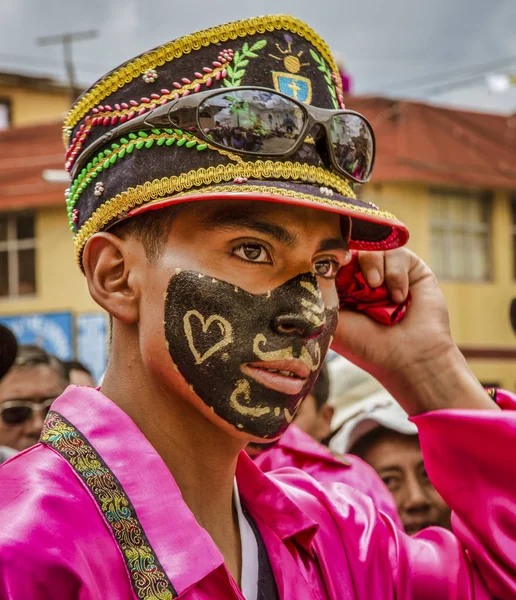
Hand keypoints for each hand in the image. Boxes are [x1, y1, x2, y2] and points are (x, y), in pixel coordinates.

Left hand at [331, 248, 494, 413]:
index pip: (328, 261)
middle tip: (351, 272)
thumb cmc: (367, 344)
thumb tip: (308, 268)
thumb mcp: (333, 320)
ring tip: (376, 288)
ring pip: (372, 248)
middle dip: (349, 258)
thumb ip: (318, 295)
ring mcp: (386, 270)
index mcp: (339, 288)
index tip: (329, 263)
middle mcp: (361, 277)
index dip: (327, 258)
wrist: (409, 358)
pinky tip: (398, 298)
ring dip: (371, 266)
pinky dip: (395, 273)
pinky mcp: (411, 268)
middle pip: (349, 247)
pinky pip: (397, 252)